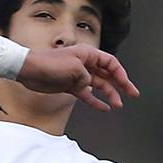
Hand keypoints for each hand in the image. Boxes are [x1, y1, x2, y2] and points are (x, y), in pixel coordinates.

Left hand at [18, 45, 139, 111]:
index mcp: (88, 54)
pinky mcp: (71, 86)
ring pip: (99, 85)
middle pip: (108, 74)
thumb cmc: (49, 64)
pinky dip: (95, 101)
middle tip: (132, 94)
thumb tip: (89, 85)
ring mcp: (78, 76)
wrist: (30, 70)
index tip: (127, 85)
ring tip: (118, 105)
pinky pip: (87, 95)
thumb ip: (87, 77)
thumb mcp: (74, 68)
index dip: (121, 74)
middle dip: (121, 85)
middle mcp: (85, 64)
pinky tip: (104, 108)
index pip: (111, 63)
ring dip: (109, 94)